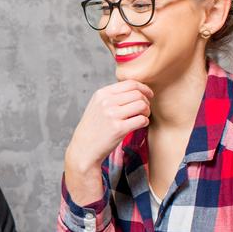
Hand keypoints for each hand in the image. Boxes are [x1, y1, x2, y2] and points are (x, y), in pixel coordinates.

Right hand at [65, 81, 152, 205]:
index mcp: (101, 94)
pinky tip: (140, 124)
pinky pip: (141, 120)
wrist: (84, 149)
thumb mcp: (97, 106)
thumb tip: (136, 88)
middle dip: (146, 101)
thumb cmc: (93, 128)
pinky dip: (145, 122)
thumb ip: (112, 96)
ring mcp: (112, 115)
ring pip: (142, 105)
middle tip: (145, 109)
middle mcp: (106, 102)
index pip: (130, 83)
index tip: (148, 94)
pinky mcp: (119, 129)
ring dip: (147, 111)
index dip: (143, 87)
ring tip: (143, 117)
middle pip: (138, 94)